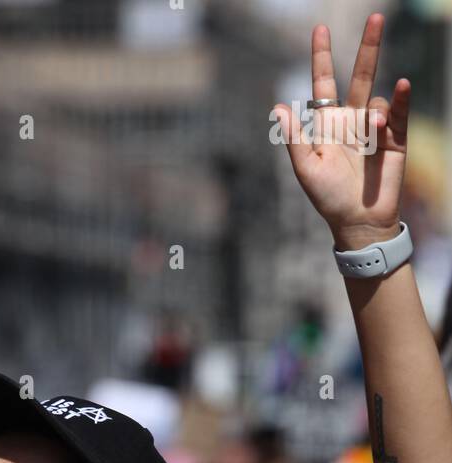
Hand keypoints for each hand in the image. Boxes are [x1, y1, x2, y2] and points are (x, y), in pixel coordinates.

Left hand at [273, 13, 409, 248]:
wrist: (358, 222)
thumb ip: (295, 139)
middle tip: (376, 17)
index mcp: (328, 124)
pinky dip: (401, 100)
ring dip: (376, 110)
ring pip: (377, 99)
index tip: (319, 30)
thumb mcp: (307, 170)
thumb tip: (279, 107)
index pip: (325, 83)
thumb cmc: (329, 199)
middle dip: (368, 47)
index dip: (322, 57)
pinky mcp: (396, 139)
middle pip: (361, 75)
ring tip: (374, 128)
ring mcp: (375, 128)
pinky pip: (400, 113)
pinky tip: (402, 87)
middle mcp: (352, 120)